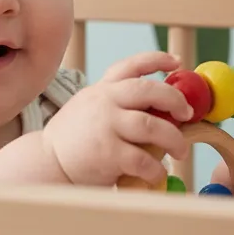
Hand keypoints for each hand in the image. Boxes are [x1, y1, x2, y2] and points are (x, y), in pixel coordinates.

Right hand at [43, 51, 191, 185]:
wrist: (46, 162)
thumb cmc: (73, 138)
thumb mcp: (88, 107)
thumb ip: (116, 102)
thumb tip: (158, 105)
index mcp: (102, 90)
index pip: (131, 66)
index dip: (157, 60)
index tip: (177, 63)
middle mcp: (105, 102)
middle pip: (149, 91)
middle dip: (175, 101)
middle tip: (187, 114)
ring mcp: (106, 127)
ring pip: (153, 126)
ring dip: (175, 140)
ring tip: (181, 151)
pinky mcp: (108, 154)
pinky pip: (144, 160)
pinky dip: (157, 169)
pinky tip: (157, 174)